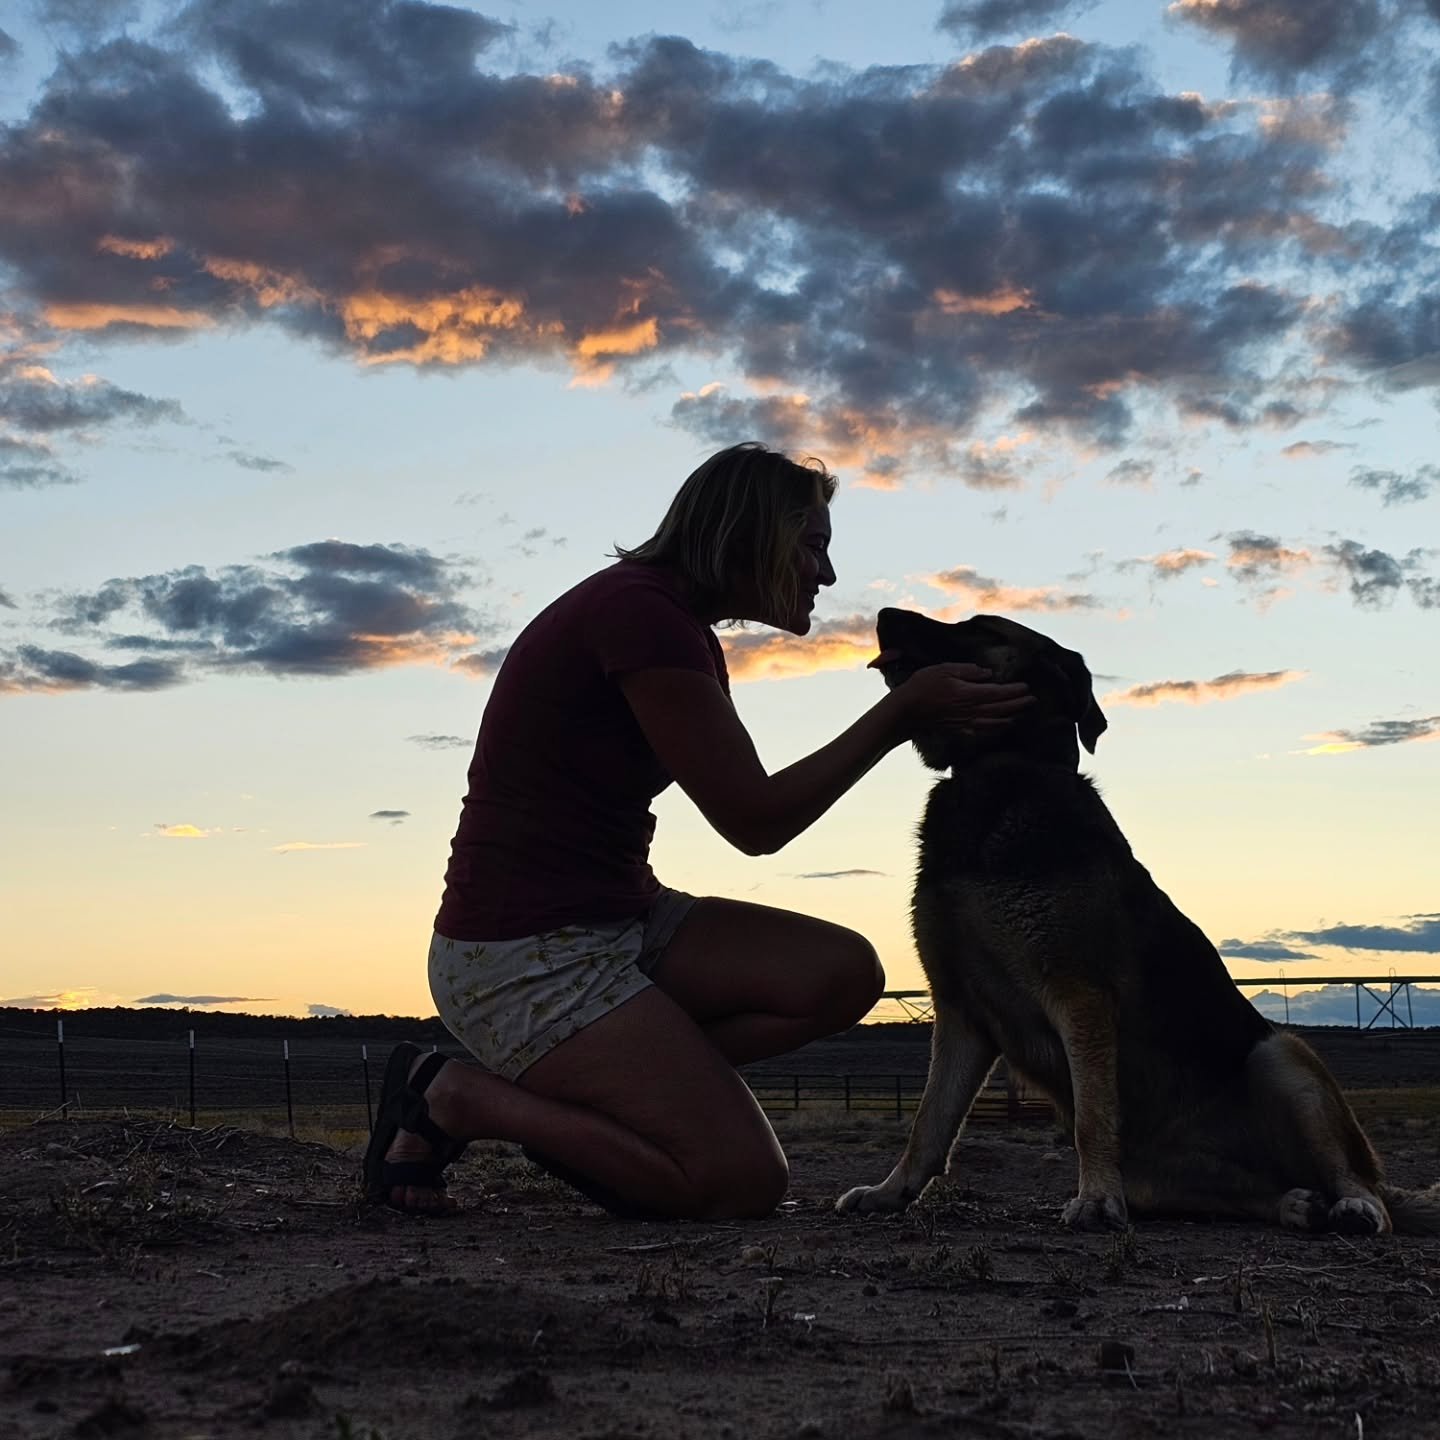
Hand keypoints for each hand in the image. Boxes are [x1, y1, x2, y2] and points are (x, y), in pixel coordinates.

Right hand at [891, 663, 1033, 737]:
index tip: (1026, 687)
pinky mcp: (958, 730)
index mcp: (969, 694)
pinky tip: (1002, 726)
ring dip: (1010, 716)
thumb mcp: (943, 669)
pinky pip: (983, 731)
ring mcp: (965, 723)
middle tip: (1033, 699)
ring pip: (994, 721)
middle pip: (1000, 708)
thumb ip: (967, 671)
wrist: (905, 712)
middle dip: (1018, 704)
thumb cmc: (922, 686)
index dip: (1014, 691)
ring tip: (1022, 712)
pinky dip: (996, 728)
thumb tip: (987, 674)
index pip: (998, 693)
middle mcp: (970, 710)